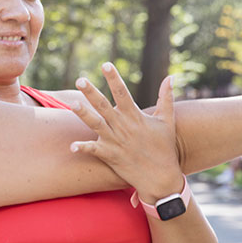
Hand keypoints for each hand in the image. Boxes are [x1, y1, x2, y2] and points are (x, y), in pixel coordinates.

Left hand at [69, 63, 181, 201]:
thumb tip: (169, 77)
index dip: (114, 78)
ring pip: (96, 125)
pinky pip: (94, 151)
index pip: (122, 93)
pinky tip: (71, 146)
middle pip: (104, 106)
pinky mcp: (110, 156)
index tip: (105, 65)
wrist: (161, 177)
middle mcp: (123, 127)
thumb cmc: (164, 147)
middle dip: (91, 92)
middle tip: (80, 80)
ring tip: (72, 103)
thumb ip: (166, 98)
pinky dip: (83, 148)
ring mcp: (115, 141)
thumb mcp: (167, 121)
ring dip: (83, 114)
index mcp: (135, 117)